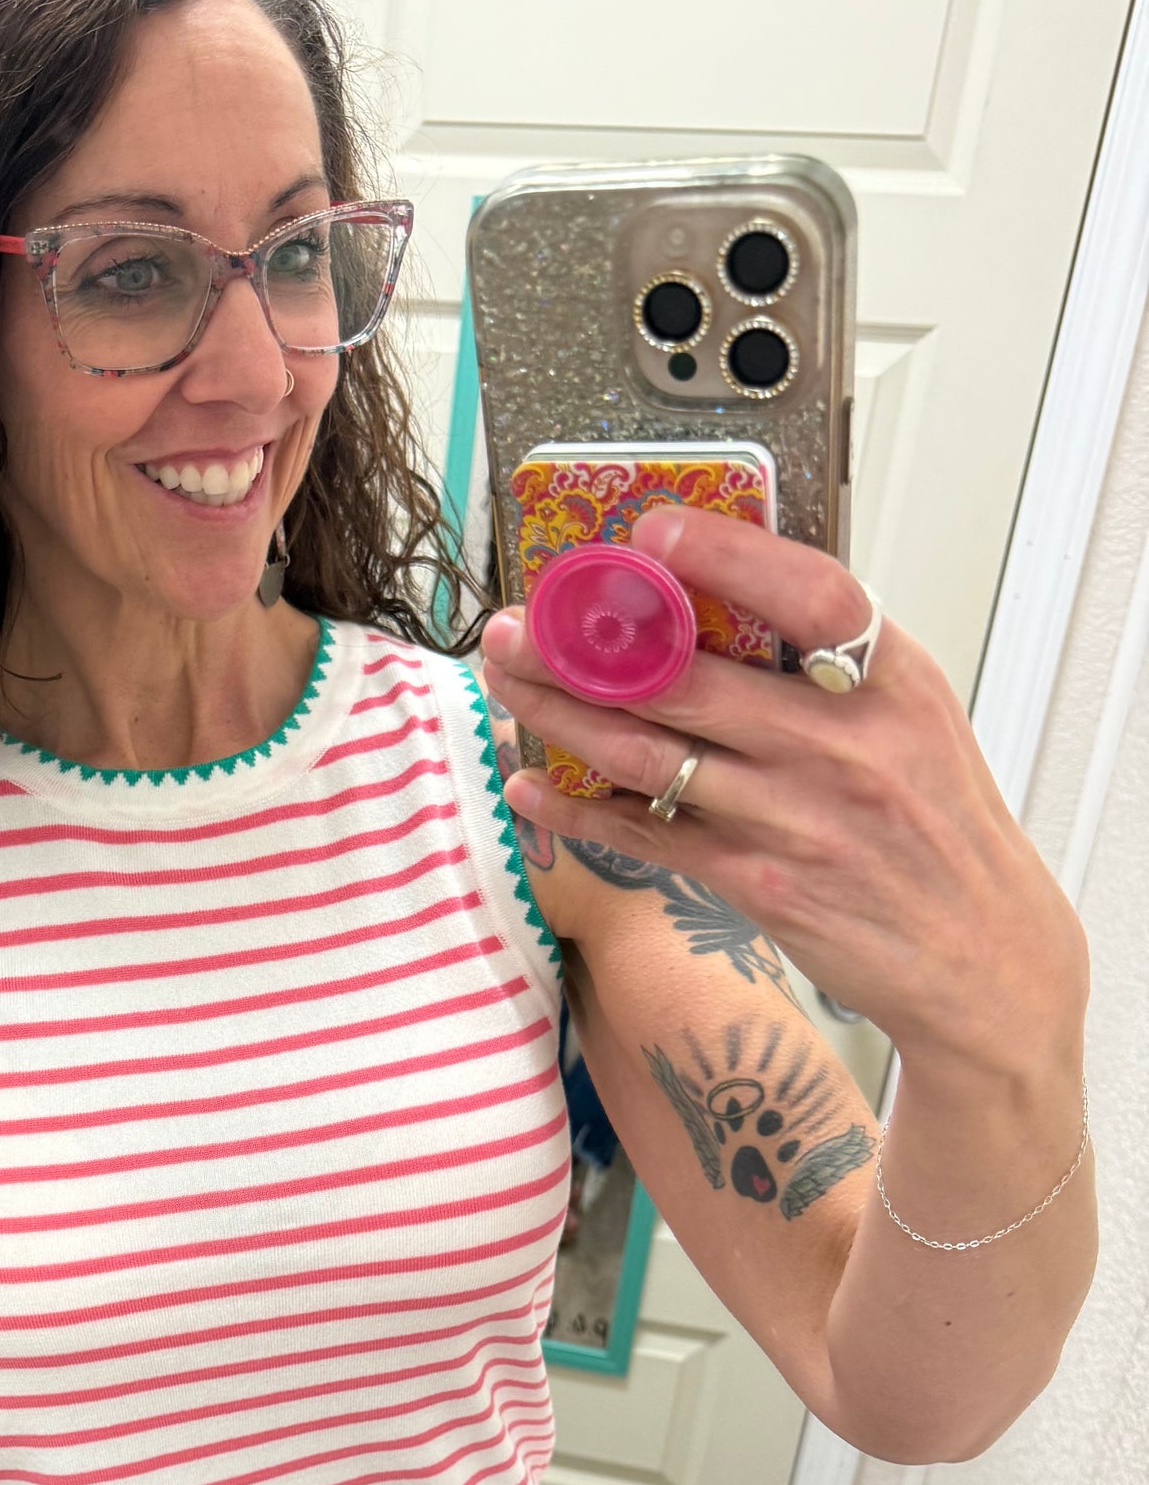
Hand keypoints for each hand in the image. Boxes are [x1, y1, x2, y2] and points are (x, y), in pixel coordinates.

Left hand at [480, 504, 1087, 1070]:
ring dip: (561, 717)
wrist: (978, 951)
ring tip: (507, 682)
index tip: (649, 532)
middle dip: (585, 647)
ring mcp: (794, 815)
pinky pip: (649, 835)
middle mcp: (842, 742)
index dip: (725, 556)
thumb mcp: (914, 718)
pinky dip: (580, 811)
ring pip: (648, 755)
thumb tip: (713, 602)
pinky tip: (529, 787)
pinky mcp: (757, 882)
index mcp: (888, 679)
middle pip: (688, 679)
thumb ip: (828, 666)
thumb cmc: (934, 822)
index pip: (807, 593)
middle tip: (518, 624)